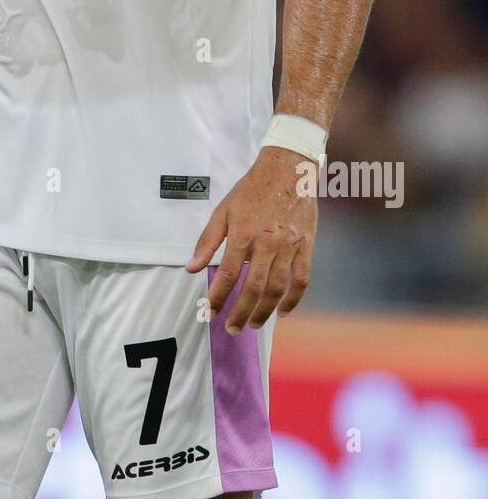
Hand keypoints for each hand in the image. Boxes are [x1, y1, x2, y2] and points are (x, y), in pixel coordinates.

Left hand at [185, 147, 316, 332]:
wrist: (288, 170)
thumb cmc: (252, 189)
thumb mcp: (223, 210)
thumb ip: (207, 241)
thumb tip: (191, 268)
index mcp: (243, 234)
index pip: (227, 275)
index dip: (218, 298)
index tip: (212, 313)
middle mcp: (267, 243)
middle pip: (253, 288)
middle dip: (240, 312)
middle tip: (232, 329)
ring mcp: (289, 247)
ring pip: (277, 289)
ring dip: (265, 312)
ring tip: (253, 324)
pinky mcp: (306, 247)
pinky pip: (301, 280)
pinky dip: (293, 299)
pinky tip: (283, 311)